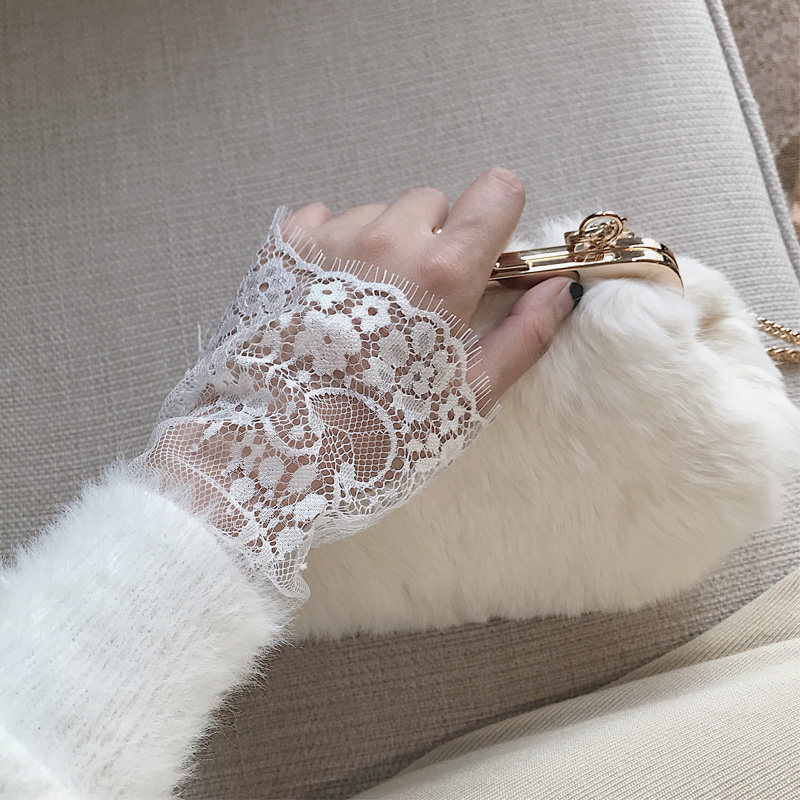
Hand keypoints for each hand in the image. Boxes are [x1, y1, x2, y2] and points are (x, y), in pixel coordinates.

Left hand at [135, 168, 580, 601]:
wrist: (271, 455)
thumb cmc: (377, 437)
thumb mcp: (465, 402)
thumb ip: (521, 339)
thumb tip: (558, 291)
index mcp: (443, 273)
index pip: (497, 192)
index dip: (497, 222)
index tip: (483, 260)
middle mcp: (388, 238)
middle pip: (432, 204)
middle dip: (435, 243)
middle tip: (416, 305)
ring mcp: (330, 237)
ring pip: (377, 213)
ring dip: (382, 246)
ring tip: (362, 311)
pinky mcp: (283, 247)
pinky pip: (324, 219)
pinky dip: (333, 246)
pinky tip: (324, 298)